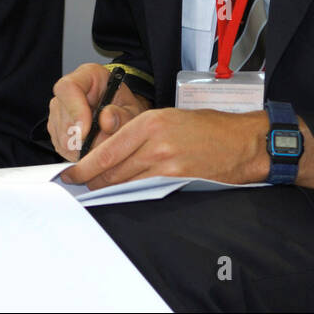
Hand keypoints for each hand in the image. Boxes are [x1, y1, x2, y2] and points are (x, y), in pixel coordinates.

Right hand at [47, 63, 152, 161]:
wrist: (122, 117)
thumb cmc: (125, 109)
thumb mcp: (133, 110)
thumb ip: (123, 115)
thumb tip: (107, 120)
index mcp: (87, 76)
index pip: (69, 88)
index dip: (75, 110)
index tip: (85, 131)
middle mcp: (68, 93)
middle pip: (63, 118)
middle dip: (84, 138)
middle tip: (104, 145)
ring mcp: (59, 112)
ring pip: (62, 137)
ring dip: (83, 148)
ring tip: (102, 144)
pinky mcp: (57, 131)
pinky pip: (63, 148)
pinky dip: (79, 153)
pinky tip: (93, 148)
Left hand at [61, 110, 313, 191]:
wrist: (243, 142)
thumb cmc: (208, 128)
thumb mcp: (170, 118)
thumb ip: (139, 134)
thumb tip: (110, 152)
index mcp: (151, 122)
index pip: (107, 149)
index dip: (84, 166)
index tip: (70, 174)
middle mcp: (155, 142)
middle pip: (111, 169)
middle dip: (92, 180)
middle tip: (78, 186)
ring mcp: (166, 163)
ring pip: (124, 182)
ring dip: (108, 189)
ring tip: (95, 192)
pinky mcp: (177, 180)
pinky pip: (144, 190)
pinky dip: (129, 193)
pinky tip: (122, 195)